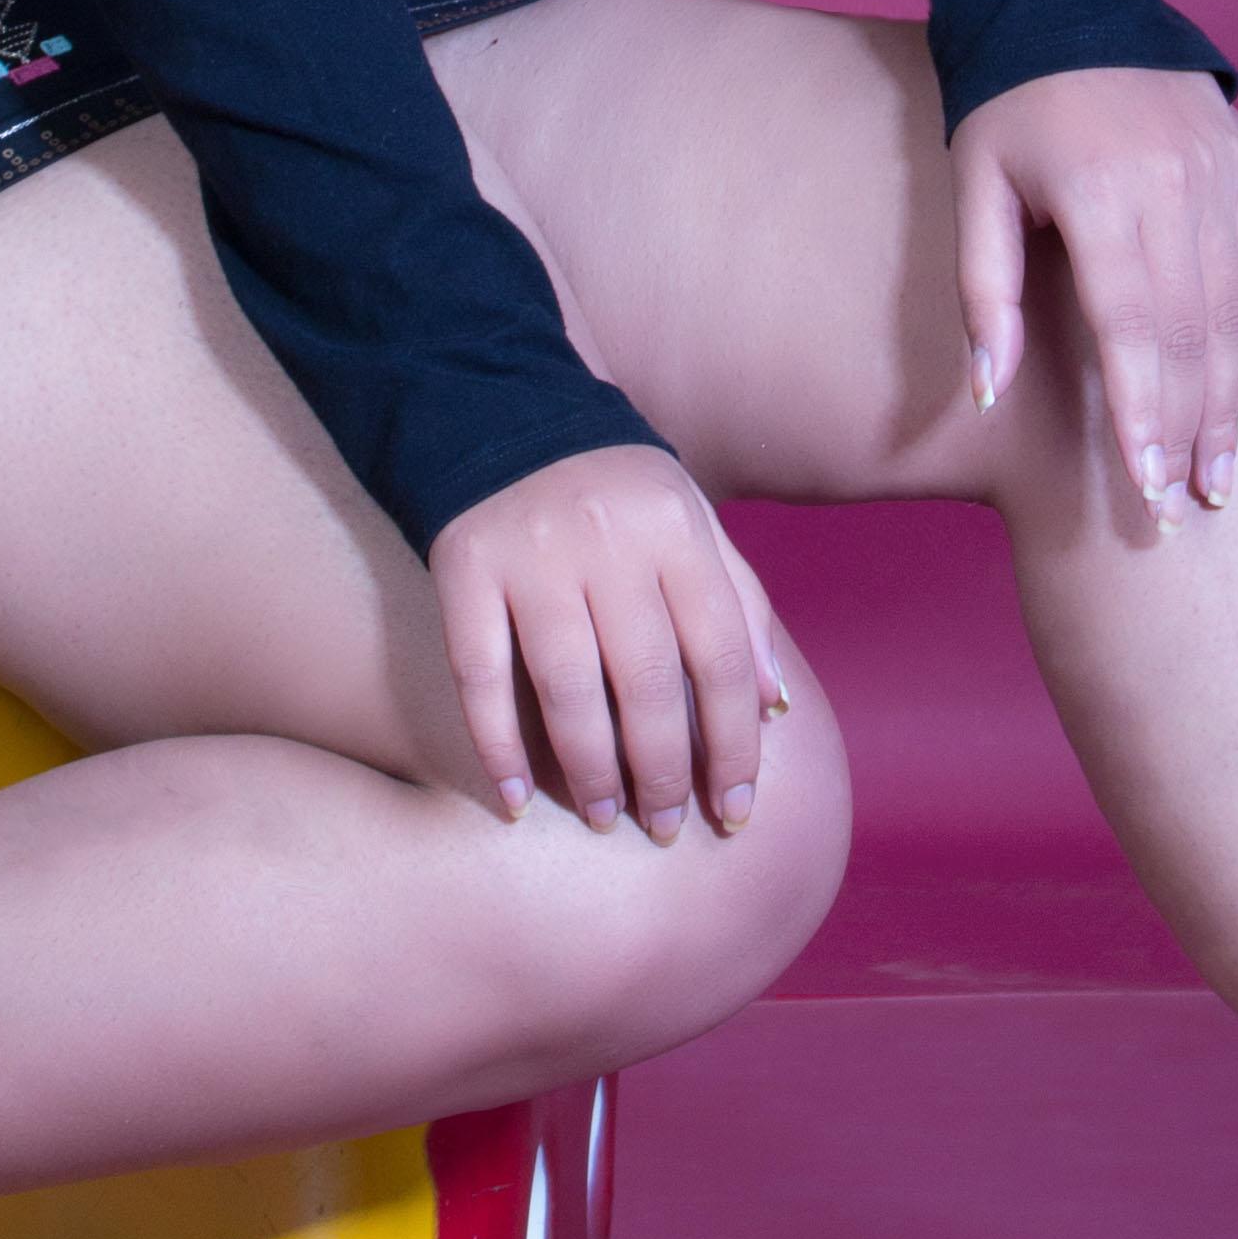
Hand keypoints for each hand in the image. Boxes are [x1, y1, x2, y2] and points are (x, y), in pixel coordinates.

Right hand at [428, 446, 786, 842]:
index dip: (733, 743)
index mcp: (676, 531)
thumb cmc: (617, 490)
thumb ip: (739, 606)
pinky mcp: (464, 569)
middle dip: (663, 771)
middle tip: (666, 827)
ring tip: (604, 819)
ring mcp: (531, 557)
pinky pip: (480, 676)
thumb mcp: (693, 524)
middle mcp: (608, 542)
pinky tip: (515, 800)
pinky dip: (497, 746)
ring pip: (566, 688)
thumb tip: (773, 706)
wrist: (500, 411)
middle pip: (645, 681)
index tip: (735, 811)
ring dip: (589, 770)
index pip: (720, 654)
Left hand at [950, 69, 1237, 524]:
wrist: (1068, 2)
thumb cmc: (1006, 106)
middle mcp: (1171, 191)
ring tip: (1224, 477)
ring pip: (1235, 312)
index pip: (1130, 332)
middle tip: (1188, 509)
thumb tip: (991, 391)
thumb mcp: (975, 188)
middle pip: (1191, 335)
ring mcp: (1218, 180)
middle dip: (1190, 430)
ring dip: (1230, 402)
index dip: (1142, 416)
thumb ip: (986, 292)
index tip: (1146, 490)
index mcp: (1100, 198)